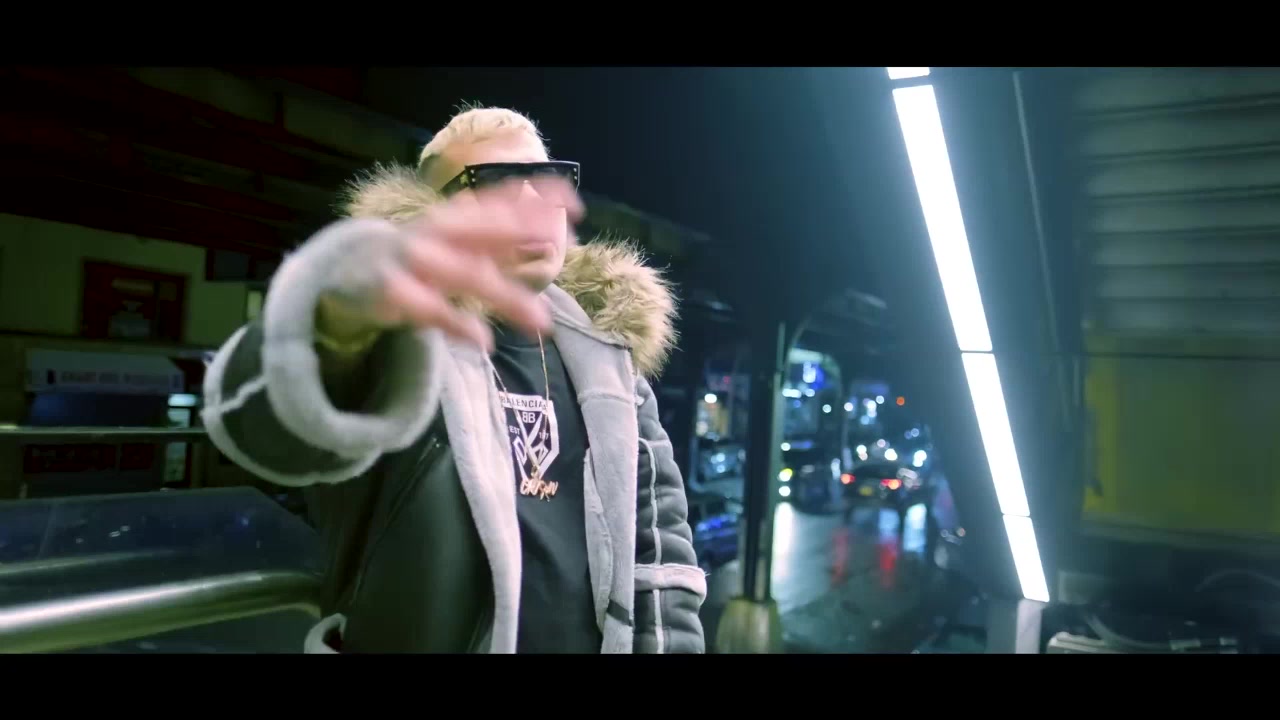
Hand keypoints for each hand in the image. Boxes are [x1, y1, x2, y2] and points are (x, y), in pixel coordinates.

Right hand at [317, 177, 583, 350]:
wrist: (350, 271)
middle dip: (519, 231)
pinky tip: (484, 341)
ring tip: (542, 323)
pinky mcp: (392, 294)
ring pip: (467, 275)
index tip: (576, 204)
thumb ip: (501, 236)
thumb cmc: (422, 256)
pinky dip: (457, 324)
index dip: (535, 198)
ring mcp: (415, 261)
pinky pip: (429, 308)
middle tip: (554, 243)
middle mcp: (438, 233)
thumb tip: (553, 228)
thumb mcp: (461, 240)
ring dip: (506, 297)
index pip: (500, 200)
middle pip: (485, 231)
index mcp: (456, 217)